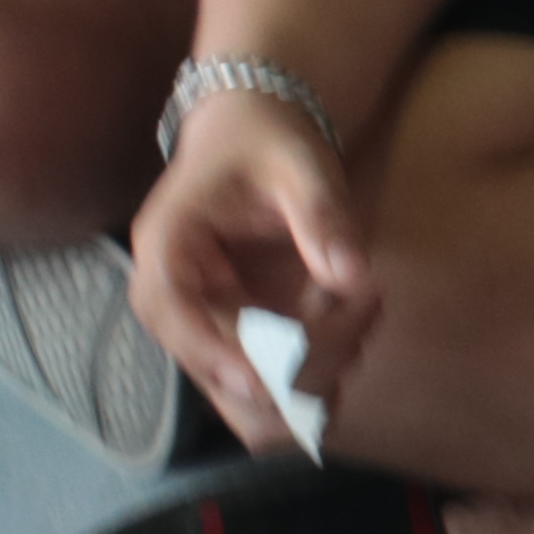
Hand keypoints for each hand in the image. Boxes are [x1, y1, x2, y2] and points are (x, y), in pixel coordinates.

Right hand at [130, 78, 373, 449]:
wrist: (254, 138)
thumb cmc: (266, 143)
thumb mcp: (300, 165)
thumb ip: (323, 216)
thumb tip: (351, 277)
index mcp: (168, 246)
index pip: (169, 311)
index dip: (211, 352)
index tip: (262, 379)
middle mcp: (176, 299)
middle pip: (213, 371)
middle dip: (293, 366)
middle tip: (362, 308)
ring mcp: (209, 325)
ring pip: (252, 395)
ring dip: (317, 373)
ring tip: (365, 305)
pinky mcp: (244, 338)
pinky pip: (279, 383)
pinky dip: (324, 369)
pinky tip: (357, 318)